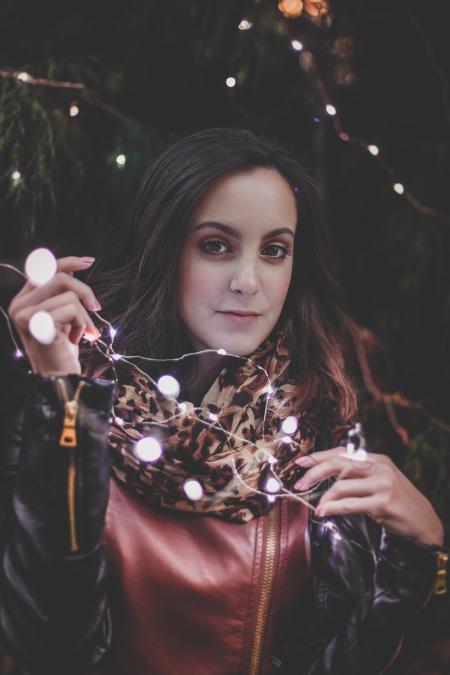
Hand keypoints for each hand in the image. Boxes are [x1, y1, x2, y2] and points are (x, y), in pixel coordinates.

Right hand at [8, 256, 100, 375]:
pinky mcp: (38, 324)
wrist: (60, 377)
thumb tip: (75, 266)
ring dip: (84, 315)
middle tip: (97, 308)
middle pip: (59, 278)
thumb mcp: (63, 316)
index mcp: (23, 300)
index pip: (43, 270)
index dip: (67, 262)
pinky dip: (82, 323)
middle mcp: (19, 305)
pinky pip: (72, 308)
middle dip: (85, 291)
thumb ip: (63, 293)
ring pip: (69, 295)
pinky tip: (76, 339)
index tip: (90, 262)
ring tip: (82, 332)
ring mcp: (26, 315)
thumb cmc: (62, 348)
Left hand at [295, 447, 443, 545]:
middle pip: (338, 465)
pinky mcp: (383, 503)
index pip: (342, 453)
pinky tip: (324, 512)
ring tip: (317, 507)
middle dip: (315, 473)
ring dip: (324, 498)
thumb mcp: (379, 481)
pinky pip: (350, 504)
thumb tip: (327, 475)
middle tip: (299, 484)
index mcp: (377, 459)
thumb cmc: (396, 501)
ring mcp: (382, 484)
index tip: (301, 462)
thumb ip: (357, 475)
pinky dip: (334, 508)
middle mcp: (379, 468)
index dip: (319, 456)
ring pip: (341, 486)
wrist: (423, 521)